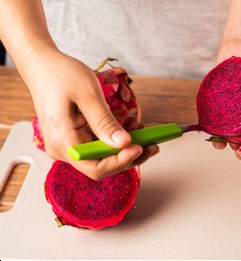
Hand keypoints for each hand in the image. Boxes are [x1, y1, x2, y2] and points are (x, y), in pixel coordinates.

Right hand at [26, 51, 158, 178]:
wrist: (42, 65)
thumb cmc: (61, 74)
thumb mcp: (88, 95)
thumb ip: (105, 122)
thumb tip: (124, 143)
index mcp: (63, 141)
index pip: (96, 167)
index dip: (122, 162)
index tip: (141, 147)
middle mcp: (62, 149)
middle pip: (101, 165)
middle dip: (128, 155)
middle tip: (151, 142)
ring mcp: (66, 145)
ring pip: (101, 156)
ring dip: (124, 146)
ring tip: (140, 126)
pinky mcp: (72, 138)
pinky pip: (96, 145)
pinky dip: (114, 138)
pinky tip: (128, 125)